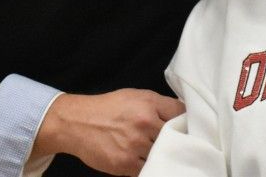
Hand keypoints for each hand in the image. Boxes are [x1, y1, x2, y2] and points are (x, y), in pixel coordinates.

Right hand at [32, 88, 184, 175]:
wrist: (77, 123)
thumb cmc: (107, 108)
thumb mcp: (135, 96)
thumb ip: (158, 104)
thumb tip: (182, 112)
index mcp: (149, 103)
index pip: (181, 112)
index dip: (186, 119)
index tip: (188, 125)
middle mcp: (144, 123)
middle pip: (176, 135)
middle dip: (177, 139)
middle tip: (176, 142)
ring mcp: (135, 145)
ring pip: (163, 154)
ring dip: (162, 155)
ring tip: (159, 152)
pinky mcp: (125, 164)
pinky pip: (148, 169)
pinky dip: (149, 167)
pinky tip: (146, 162)